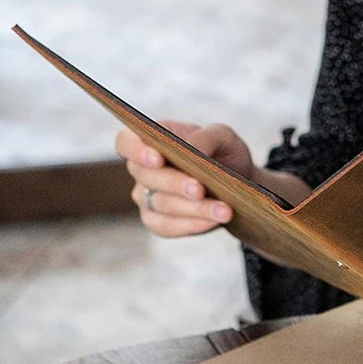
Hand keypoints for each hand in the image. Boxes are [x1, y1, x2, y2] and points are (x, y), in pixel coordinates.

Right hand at [116, 121, 252, 236]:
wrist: (236, 182)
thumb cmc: (222, 152)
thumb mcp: (222, 136)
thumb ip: (206, 137)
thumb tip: (191, 149)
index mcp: (151, 141)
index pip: (126, 143)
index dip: (137, 151)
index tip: (158, 158)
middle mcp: (143, 170)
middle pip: (146, 177)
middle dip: (175, 184)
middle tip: (199, 189)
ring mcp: (147, 198)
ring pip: (161, 205)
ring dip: (194, 208)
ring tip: (224, 210)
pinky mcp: (158, 222)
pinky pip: (167, 226)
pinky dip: (192, 224)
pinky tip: (214, 220)